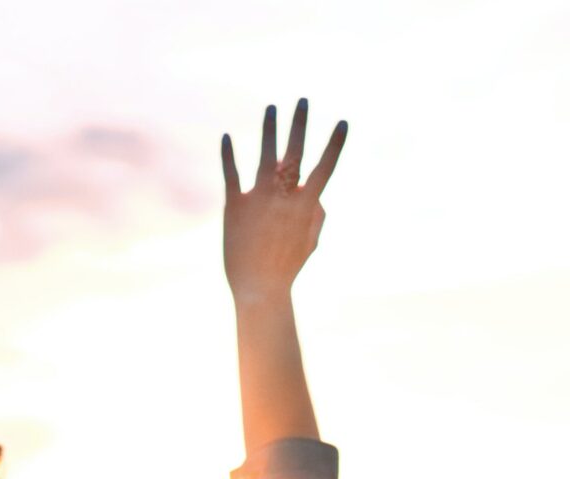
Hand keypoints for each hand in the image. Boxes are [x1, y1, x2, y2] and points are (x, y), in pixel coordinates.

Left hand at [221, 99, 346, 304]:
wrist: (259, 288)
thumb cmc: (287, 267)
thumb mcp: (311, 242)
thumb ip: (317, 215)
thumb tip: (317, 195)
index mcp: (306, 205)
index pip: (325, 168)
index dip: (335, 144)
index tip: (344, 122)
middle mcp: (284, 196)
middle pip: (295, 152)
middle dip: (301, 124)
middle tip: (303, 99)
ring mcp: (259, 197)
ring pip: (265, 154)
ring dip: (269, 129)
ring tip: (272, 107)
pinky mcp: (235, 204)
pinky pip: (231, 173)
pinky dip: (228, 154)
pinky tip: (225, 136)